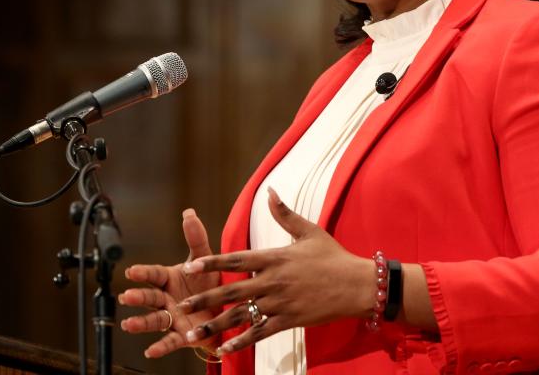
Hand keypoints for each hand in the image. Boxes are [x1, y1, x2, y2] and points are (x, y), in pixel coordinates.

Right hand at [119, 208, 221, 357]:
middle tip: (128, 297)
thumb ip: (196, 238)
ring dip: (141, 323)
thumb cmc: (208, 283)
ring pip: (154, 320)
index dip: (143, 274)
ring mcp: (173, 317)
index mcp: (170, 279)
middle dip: (138, 297)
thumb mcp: (205, 260)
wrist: (223, 310)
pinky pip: (170, 341)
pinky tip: (150, 351)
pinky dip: (160, 347)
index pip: (154, 274)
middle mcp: (167, 299)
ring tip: (128, 324)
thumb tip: (188, 212)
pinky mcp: (183, 335)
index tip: (131, 272)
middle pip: (150, 297)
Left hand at [177, 188, 375, 355]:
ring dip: (215, 325)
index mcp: (275, 257)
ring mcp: (280, 303)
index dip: (212, 262)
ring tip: (193, 334)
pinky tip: (224, 348)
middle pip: (232, 290)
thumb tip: (270, 191)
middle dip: (204, 298)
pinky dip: (241, 341)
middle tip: (181, 304)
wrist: (357, 284)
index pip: (237, 259)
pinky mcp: (289, 320)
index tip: (191, 265)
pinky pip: (260, 333)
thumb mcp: (309, 231)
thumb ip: (285, 214)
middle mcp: (273, 281)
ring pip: (241, 316)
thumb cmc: (333, 256)